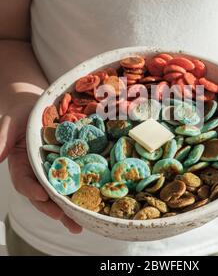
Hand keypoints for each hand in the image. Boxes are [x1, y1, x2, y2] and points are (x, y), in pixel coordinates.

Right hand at [0, 105, 81, 232]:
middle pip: (45, 195)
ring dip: (71, 208)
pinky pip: (76, 178)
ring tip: (82, 223)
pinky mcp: (70, 164)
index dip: (32, 190)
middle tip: (70, 224)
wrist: (39, 108)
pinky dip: (83, 190)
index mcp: (21, 166)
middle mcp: (38, 172)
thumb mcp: (10, 124)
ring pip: (62, 192)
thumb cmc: (22, 115)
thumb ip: (2, 139)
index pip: (24, 182)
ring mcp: (55, 170)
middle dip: (56, 210)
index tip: (42, 196)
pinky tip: (95, 201)